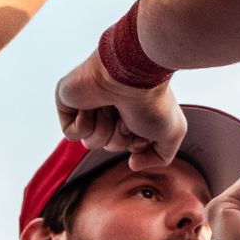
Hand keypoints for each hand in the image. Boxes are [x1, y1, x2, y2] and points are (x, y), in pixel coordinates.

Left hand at [55, 49, 186, 169]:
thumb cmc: (153, 101)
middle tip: (126, 116)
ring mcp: (87, 102)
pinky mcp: (67, 101)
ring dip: (104, 130)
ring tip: (111, 107)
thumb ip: (160, 157)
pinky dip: (84, 125)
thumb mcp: (172, 133)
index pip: (128, 146)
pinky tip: (93, 106)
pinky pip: (71, 134)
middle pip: (109, 146)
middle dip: (119, 137)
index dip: (136, 143)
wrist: (132, 76)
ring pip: (89, 142)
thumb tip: (132, 163)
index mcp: (130, 111)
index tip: (143, 124)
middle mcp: (109, 106)